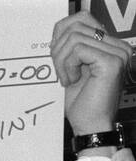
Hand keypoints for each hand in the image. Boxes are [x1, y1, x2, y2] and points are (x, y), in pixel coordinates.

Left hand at [51, 11, 130, 135]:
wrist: (90, 125)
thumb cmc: (82, 103)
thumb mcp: (71, 68)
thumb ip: (69, 47)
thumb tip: (59, 28)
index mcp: (110, 45)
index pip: (81, 18)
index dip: (61, 34)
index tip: (57, 57)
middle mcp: (118, 46)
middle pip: (76, 26)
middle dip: (58, 49)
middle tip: (60, 72)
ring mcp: (117, 53)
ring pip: (74, 38)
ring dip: (61, 61)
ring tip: (67, 79)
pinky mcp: (111, 61)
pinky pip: (77, 50)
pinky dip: (67, 66)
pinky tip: (71, 80)